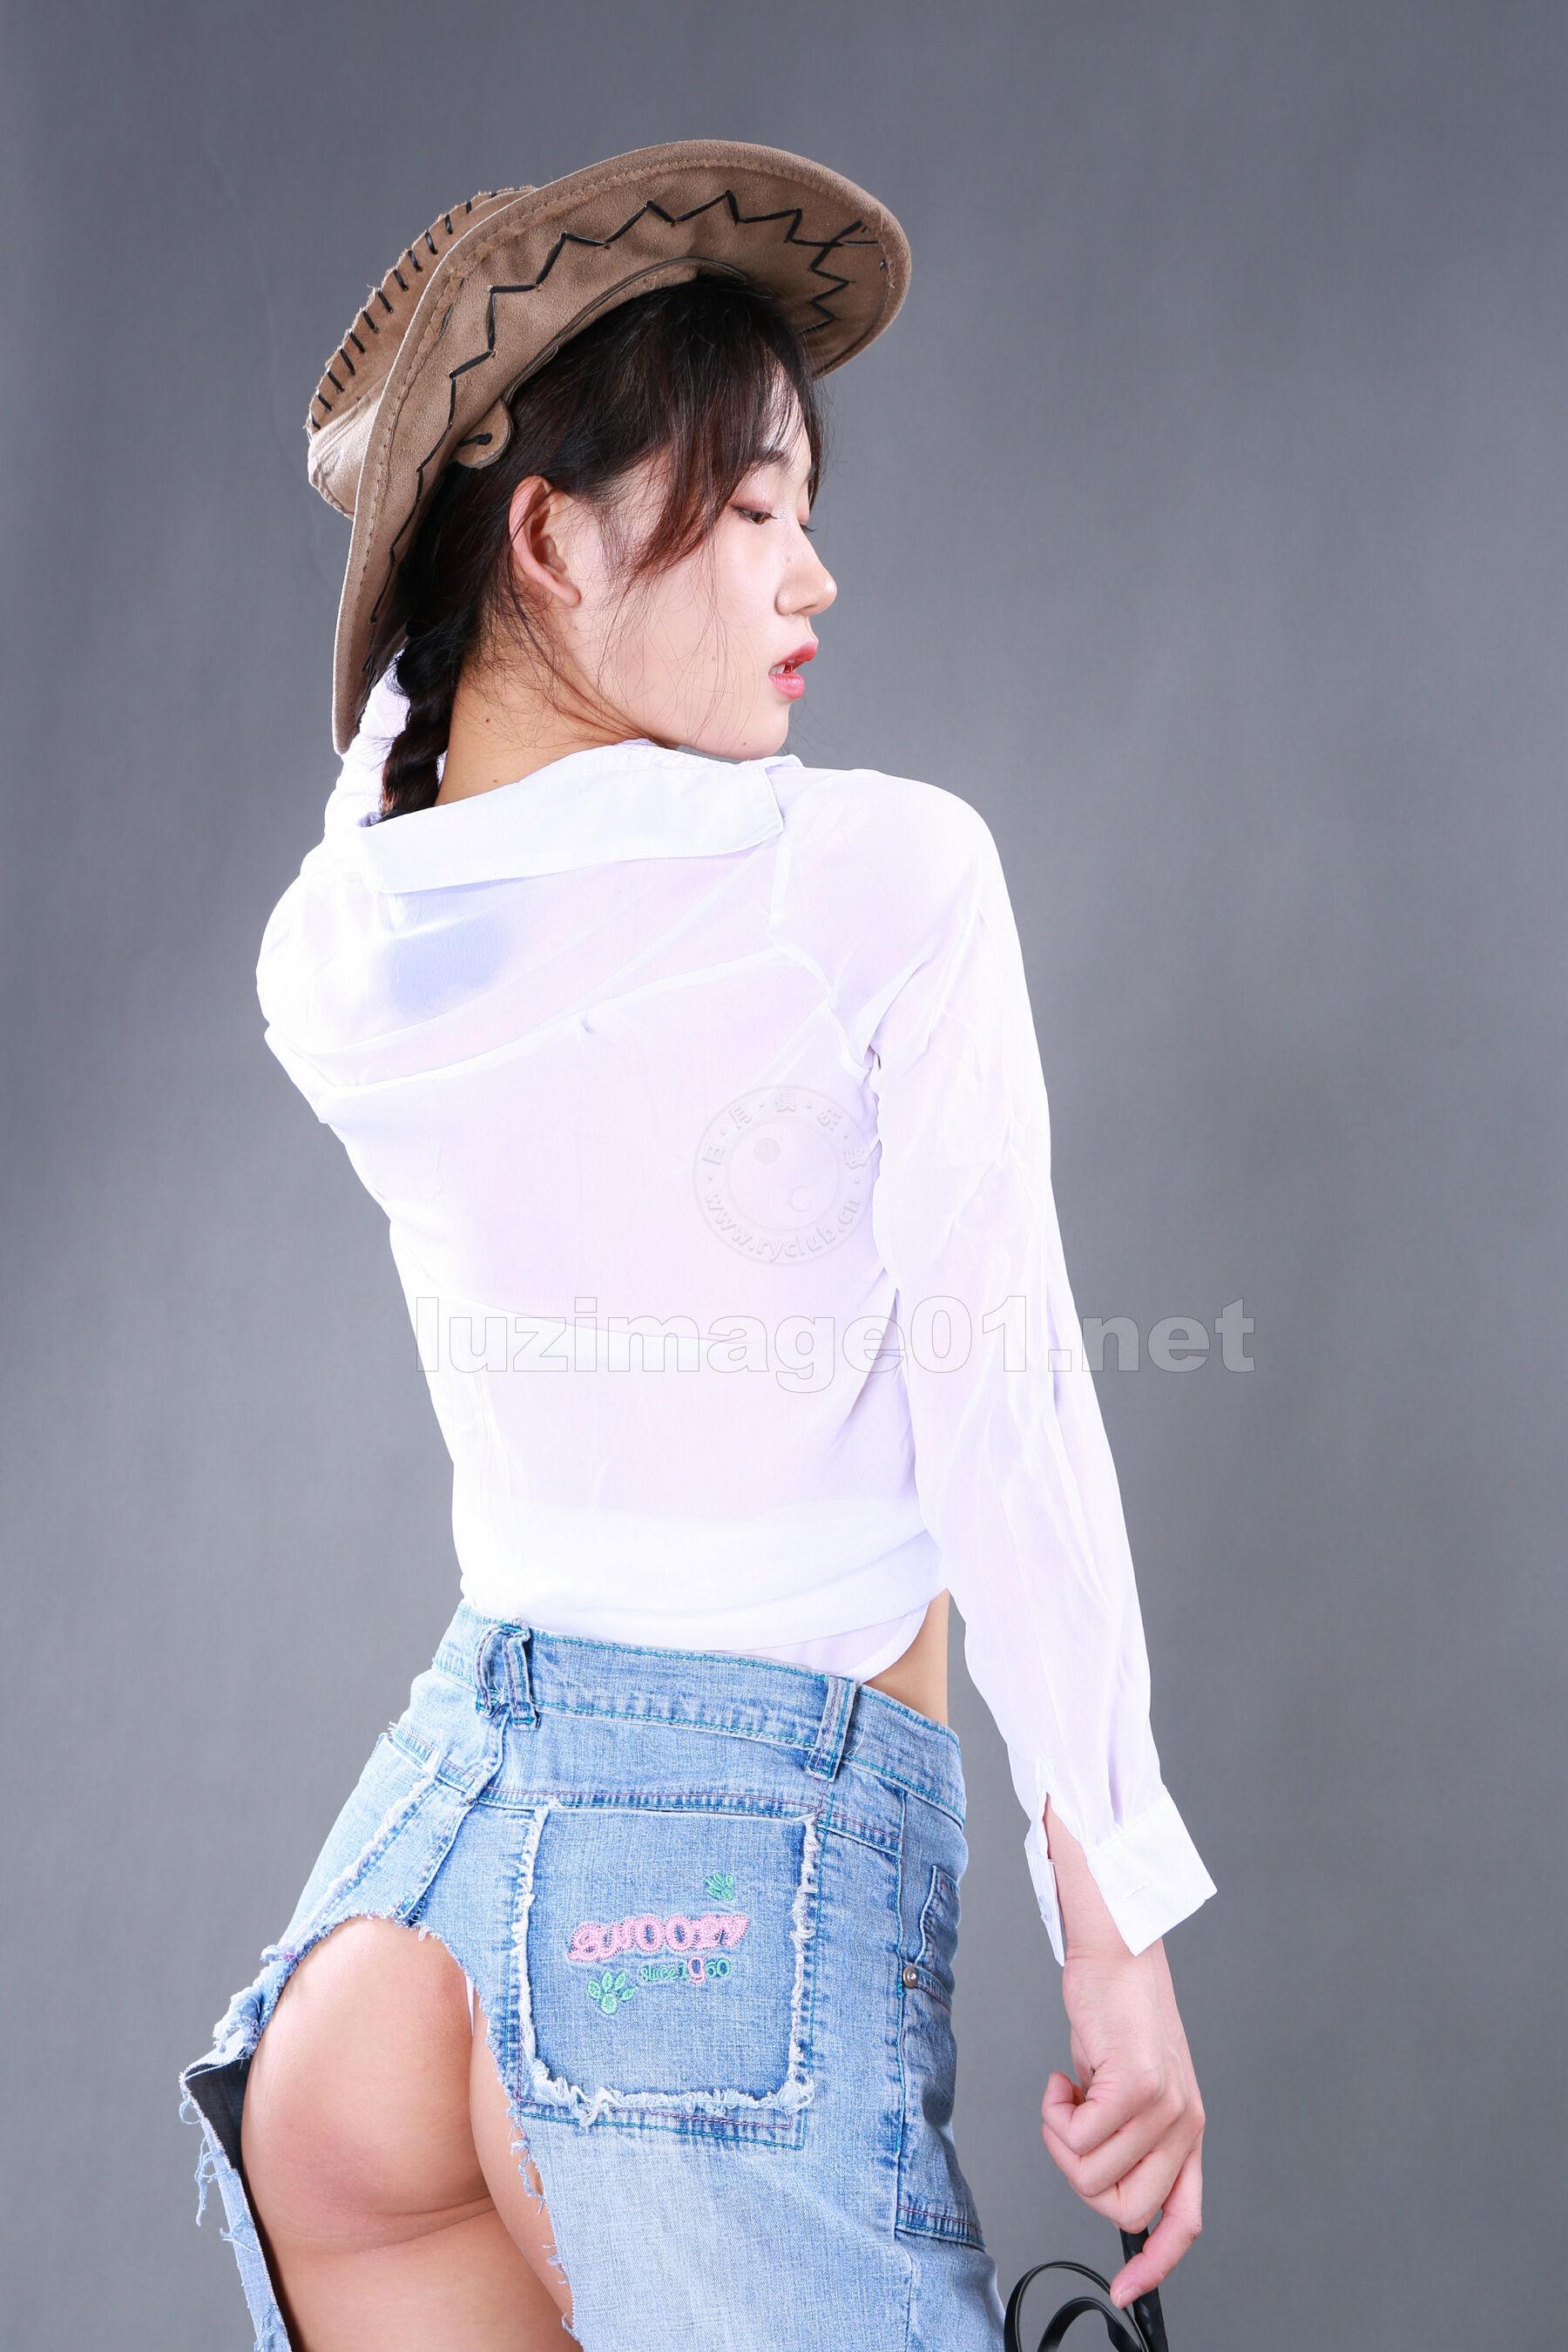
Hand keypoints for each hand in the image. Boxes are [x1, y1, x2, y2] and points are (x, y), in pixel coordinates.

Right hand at [1040, 1934, 1204, 2309]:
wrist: (1117, 1950)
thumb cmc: (1117, 2015)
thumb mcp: (1131, 2089)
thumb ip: (1128, 2139)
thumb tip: (1100, 2185)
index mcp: (1186, 2131)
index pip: (1184, 2219)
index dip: (1155, 2263)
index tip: (1127, 2290)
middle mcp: (1184, 2125)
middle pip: (1122, 2207)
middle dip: (1079, 2177)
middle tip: (1069, 2129)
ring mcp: (1164, 2107)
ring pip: (1090, 2173)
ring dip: (1060, 2136)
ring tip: (1068, 2092)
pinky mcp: (1137, 2085)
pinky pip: (1077, 2136)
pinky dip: (1054, 2111)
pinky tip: (1065, 2077)